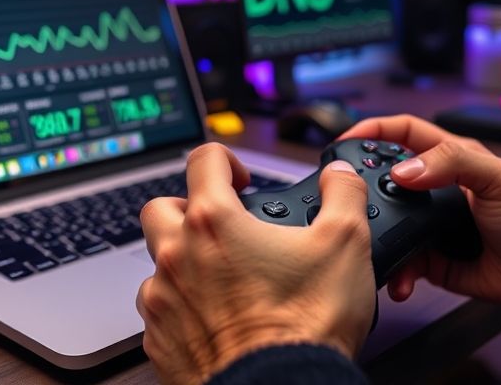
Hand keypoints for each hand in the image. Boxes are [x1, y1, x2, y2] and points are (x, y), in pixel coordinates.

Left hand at [137, 143, 375, 384]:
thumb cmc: (303, 325)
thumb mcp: (344, 244)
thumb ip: (342, 196)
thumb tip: (339, 177)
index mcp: (212, 222)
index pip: (203, 160)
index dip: (225, 159)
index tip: (240, 176)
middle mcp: (177, 256)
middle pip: (161, 207)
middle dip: (188, 207)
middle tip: (221, 224)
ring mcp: (163, 300)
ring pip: (156, 263)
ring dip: (182, 261)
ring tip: (221, 276)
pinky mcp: (160, 340)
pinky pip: (160, 311)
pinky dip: (182, 307)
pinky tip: (214, 316)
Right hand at [340, 115, 500, 306]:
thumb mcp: (500, 178)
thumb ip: (454, 164)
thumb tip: (405, 172)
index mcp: (450, 159)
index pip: (403, 133)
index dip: (373, 130)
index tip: (346, 140)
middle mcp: (433, 189)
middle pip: (383, 177)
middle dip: (362, 184)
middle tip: (347, 194)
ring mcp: (428, 223)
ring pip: (386, 221)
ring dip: (375, 232)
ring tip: (369, 240)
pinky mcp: (428, 257)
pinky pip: (400, 260)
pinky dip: (395, 270)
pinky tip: (400, 276)